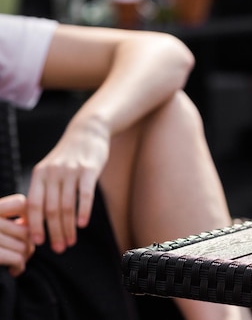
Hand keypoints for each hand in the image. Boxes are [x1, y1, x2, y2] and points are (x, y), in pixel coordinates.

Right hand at [0, 194, 34, 276]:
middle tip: (24, 254)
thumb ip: (3, 220)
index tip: (23, 229)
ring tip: (18, 263)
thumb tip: (28, 225)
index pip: (21, 203)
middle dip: (29, 245)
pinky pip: (17, 259)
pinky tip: (14, 271)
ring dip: (25, 258)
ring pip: (25, 246)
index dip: (29, 217)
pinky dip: (20, 267)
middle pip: (26, 230)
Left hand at [27, 117, 109, 252]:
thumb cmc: (68, 156)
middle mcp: (53, 173)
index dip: (35, 226)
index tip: (38, 243)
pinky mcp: (89, 169)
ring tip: (71, 241)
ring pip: (67, 205)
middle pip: (51, 209)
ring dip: (68, 228)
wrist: (87, 132)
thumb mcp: (49, 170)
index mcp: (39, 174)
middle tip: (58, 248)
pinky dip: (83, 212)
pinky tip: (83, 224)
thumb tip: (31, 221)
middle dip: (54, 232)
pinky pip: (85, 195)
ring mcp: (71, 171)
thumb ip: (42, 192)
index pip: (33, 205)